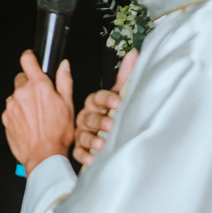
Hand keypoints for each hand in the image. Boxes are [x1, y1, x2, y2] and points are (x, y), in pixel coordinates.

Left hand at [1, 53, 74, 173]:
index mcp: (39, 86)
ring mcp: (11, 106)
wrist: (44, 156)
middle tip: (40, 98)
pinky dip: (18, 113)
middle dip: (29, 84)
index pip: (27, 60)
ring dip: (23, 100)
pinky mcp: (5, 118)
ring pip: (16, 95)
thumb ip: (64, 82)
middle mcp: (22, 93)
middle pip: (21, 78)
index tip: (31, 58)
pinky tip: (28, 123)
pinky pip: (10, 109)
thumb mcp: (69, 105)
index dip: (30, 57)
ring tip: (36, 115)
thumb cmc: (58, 134)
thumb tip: (64, 66)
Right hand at [72, 49, 137, 165]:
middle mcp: (86, 116)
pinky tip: (92, 158)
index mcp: (95, 102)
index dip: (107, 99)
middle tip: (110, 124)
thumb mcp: (118, 94)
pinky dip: (84, 155)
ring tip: (101, 144)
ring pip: (83, 134)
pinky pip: (78, 152)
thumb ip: (125, 76)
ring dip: (91, 139)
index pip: (98, 97)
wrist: (103, 133)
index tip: (117, 101)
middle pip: (90, 117)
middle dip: (100, 120)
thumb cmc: (111, 111)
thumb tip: (134, 54)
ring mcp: (82, 132)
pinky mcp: (79, 148)